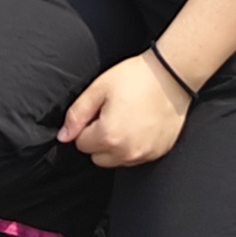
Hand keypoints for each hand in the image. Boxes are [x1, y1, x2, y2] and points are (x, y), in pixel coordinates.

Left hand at [59, 51, 189, 170]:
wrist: (172, 76)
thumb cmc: (136, 78)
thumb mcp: (99, 88)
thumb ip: (77, 114)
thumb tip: (63, 136)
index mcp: (108, 136)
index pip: (81, 144)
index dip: (87, 125)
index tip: (99, 111)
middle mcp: (126, 152)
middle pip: (97, 157)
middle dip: (99, 139)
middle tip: (112, 114)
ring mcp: (144, 155)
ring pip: (116, 160)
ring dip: (116, 145)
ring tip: (127, 118)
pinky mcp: (157, 153)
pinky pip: (136, 157)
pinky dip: (134, 146)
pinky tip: (141, 124)